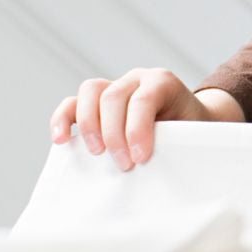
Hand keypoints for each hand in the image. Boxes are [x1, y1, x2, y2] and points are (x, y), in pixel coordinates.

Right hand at [48, 69, 242, 170]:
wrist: (190, 125)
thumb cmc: (190, 133)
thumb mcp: (190, 134)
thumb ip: (175, 144)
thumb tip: (157, 172)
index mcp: (162, 82)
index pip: (143, 99)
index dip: (138, 128)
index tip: (141, 158)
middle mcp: (136, 79)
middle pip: (113, 96)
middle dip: (114, 134)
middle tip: (124, 165)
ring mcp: (114, 86)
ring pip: (90, 92)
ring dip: (89, 125)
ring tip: (97, 153)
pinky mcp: (95, 102)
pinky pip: (72, 103)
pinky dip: (63, 119)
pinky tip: (61, 140)